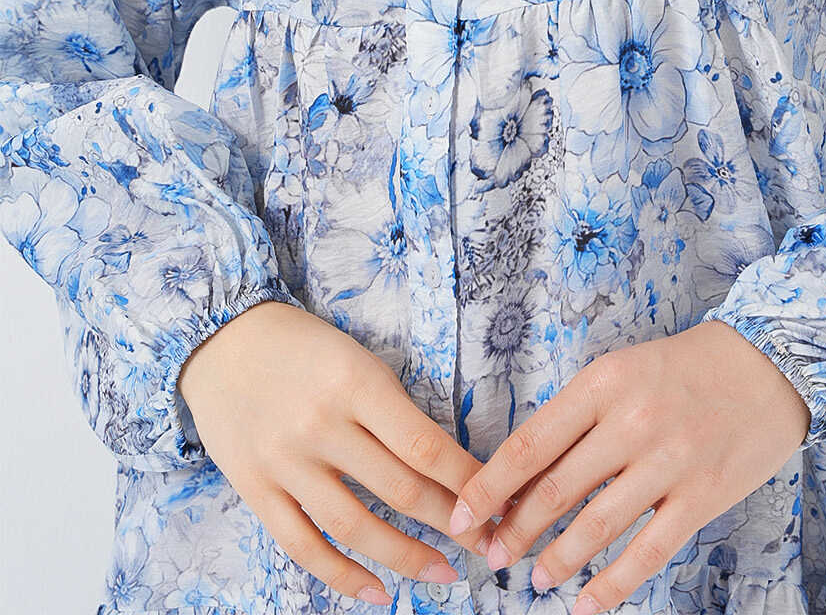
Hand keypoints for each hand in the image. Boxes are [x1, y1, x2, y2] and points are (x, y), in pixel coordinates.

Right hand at [177, 298, 504, 604]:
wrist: (223, 342)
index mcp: (355, 383)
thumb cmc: (304, 347)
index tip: (497, 501)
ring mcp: (285, 462)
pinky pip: (303, 546)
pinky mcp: (255, 490)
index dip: (466, 481)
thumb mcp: (357, 360)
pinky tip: (377, 592)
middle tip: (486, 542)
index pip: (425, 445)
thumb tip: (446, 468)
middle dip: (452, 523)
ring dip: (406, 557)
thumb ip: (393, 411)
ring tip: (444, 573)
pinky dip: (343, 576)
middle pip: (399, 489)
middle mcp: (321, 425)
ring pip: (355, 526)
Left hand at [445, 320, 811, 614]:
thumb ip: (578, 418)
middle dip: (514, 532)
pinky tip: (587, 605)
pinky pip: (648, 551)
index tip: (460, 515)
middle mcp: (631, 421)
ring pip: (596, 527)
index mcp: (603, 383)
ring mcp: (669, 461)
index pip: (530, 444)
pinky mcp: (702, 495)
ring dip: (557, 561)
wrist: (769, 363)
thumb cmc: (684, 369)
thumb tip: (525, 476)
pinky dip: (612, 586)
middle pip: (555, 490)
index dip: (488, 488)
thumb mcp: (623, 372)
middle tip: (492, 556)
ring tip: (536, 580)